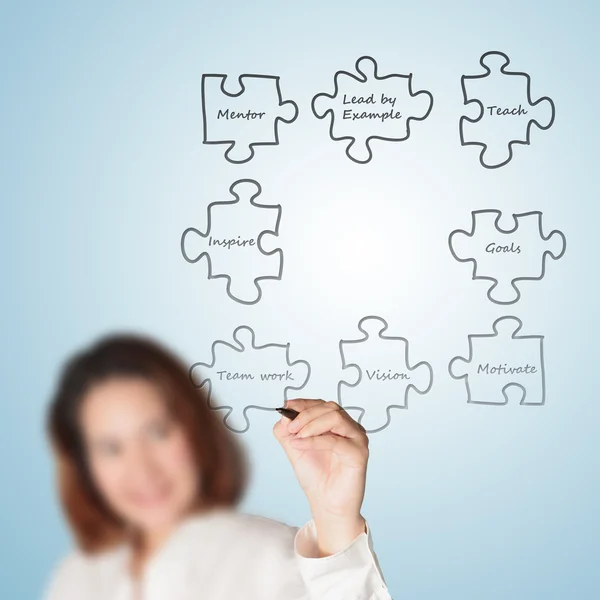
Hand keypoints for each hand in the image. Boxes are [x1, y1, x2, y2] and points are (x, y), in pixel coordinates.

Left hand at [273, 398, 368, 555]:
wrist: (325, 504)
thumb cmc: (315, 477)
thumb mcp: (294, 448)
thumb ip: (287, 430)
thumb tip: (284, 414)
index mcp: (337, 424)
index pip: (322, 405)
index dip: (304, 403)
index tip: (287, 407)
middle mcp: (350, 428)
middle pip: (330, 408)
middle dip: (306, 414)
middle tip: (290, 427)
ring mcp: (357, 439)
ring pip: (336, 418)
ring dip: (311, 424)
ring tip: (297, 436)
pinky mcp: (359, 453)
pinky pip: (336, 441)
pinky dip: (315, 441)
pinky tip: (300, 445)